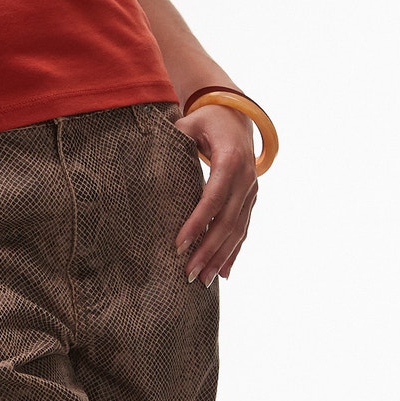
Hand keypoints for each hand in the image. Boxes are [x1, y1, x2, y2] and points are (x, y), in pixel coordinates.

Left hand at [174, 104, 259, 284]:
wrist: (237, 119)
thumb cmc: (207, 122)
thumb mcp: (190, 123)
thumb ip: (174, 138)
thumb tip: (148, 151)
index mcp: (231, 161)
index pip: (213, 198)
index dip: (197, 223)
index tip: (179, 244)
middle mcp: (246, 179)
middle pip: (227, 221)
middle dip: (207, 250)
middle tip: (187, 273)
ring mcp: (251, 192)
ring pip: (237, 231)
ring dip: (219, 258)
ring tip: (201, 281)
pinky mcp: (251, 200)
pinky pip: (243, 230)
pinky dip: (233, 253)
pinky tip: (223, 274)